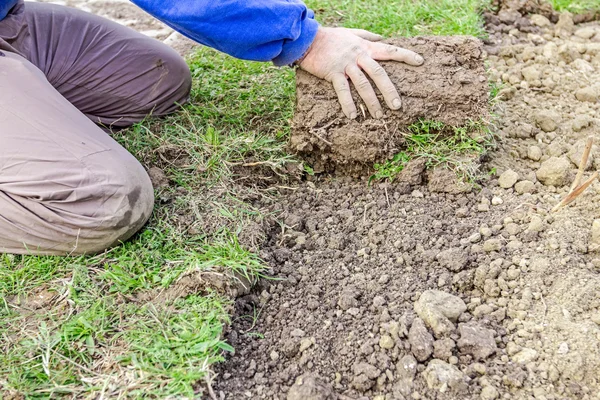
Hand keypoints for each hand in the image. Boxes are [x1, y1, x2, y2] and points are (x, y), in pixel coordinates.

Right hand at [298, 27, 423, 118]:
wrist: (308, 39)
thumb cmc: (330, 37)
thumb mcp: (351, 33)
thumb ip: (368, 36)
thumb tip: (382, 37)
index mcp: (365, 47)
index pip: (390, 50)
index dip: (406, 55)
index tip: (420, 62)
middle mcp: (358, 56)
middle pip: (379, 73)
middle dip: (389, 90)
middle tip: (397, 107)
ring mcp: (346, 65)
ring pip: (363, 85)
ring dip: (371, 102)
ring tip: (378, 116)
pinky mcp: (333, 73)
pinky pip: (342, 90)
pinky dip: (348, 103)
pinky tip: (352, 116)